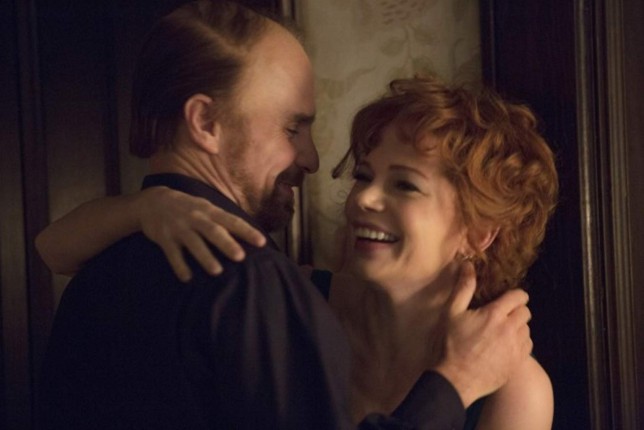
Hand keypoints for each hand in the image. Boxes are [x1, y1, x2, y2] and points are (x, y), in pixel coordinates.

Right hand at [136, 186, 265, 281]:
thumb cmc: (188, 208)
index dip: (247, 231)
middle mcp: (196, 218)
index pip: (232, 221)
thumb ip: (223, 220)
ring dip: (205, 257)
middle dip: (227, 244)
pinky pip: (172, 253)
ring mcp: (179, 228)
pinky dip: (179, 266)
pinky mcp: (164, 238)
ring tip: (217, 271)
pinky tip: (187, 278)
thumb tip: (248, 233)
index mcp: (209, 211)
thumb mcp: (205, 208)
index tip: (261, 242)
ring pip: (194, 243)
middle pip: (213, 231)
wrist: (152, 201)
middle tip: (240, 256)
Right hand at [433, 261, 532, 406]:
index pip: (519, 297)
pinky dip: (519, 343)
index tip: (509, 297)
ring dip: (518, 327)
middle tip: (502, 314)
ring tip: (502, 331)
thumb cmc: (450, 345)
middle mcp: (510, 330)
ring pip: (527, 330)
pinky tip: (505, 345)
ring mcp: (515, 348)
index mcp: (494, 315)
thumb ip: (463, 288)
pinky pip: (527, 347)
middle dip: (516, 310)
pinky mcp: (517, 363)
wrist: (455, 380)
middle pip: (525, 312)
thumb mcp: (451, 313)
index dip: (516, 295)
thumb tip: (468, 265)